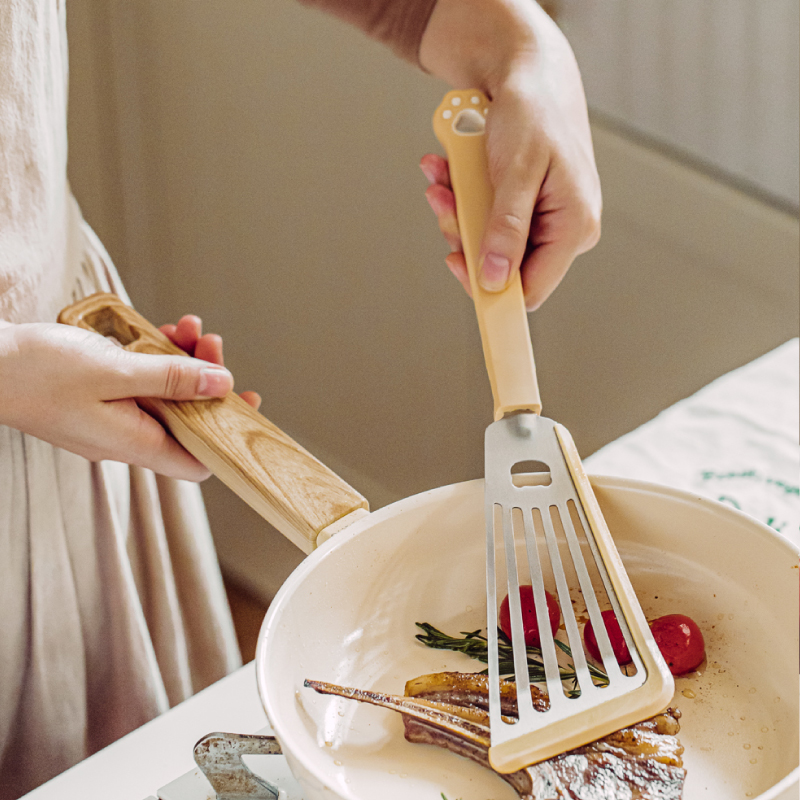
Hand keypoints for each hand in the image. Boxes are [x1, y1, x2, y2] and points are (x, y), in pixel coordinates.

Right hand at [0, 316, 254, 480]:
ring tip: (188, 327)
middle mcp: (126, 437)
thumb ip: (172, 380)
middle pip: (186, 418)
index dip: (228, 438)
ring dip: (182, 361)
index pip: (198, 461)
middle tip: (212, 343)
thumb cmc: (37, 371)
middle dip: (207, 380)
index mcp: (134, 442)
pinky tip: (158, 332)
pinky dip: (154, 359)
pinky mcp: (97, 398)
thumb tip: (222, 385)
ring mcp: (110, 418)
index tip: (246, 406)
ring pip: (164, 395)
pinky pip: (139, 383)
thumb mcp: (114, 370)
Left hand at [419, 0, 600, 310]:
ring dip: (456, 213)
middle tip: (445, 204)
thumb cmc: (534, 113)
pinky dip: (460, 198)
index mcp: (575, 227)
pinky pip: (482, 220)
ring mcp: (539, 220)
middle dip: (464, 236)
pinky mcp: (519, 209)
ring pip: (486, 244)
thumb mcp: (518, 170)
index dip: (491, 289)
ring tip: (443, 180)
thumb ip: (507, 228)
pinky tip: (448, 173)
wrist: (527, 76)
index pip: (532, 289)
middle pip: (501, 267)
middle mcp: (561, 230)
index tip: (457, 267)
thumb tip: (495, 278)